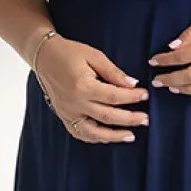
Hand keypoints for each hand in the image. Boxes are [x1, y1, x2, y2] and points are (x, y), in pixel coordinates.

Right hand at [34, 34, 149, 142]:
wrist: (44, 57)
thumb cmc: (69, 53)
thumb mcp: (94, 56)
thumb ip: (113, 72)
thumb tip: (132, 84)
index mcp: (83, 86)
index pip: (114, 97)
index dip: (132, 97)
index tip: (145, 95)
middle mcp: (75, 103)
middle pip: (107, 117)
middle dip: (129, 119)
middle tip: (146, 120)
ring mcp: (68, 113)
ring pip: (94, 132)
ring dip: (114, 136)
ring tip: (130, 135)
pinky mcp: (64, 116)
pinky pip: (80, 133)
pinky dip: (95, 138)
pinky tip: (108, 137)